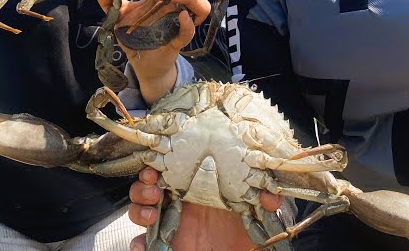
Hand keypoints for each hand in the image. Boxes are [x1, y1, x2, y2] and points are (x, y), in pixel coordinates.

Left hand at [102, 0, 210, 104]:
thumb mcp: (120, 18)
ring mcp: (179, 25)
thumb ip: (110, 5)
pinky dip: (188, 24)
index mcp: (163, 0)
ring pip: (201, 8)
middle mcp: (175, 9)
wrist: (140, 64)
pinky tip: (182, 16)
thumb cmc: (134, 39)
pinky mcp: (178, 41)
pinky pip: (189, 32)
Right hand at [128, 167, 282, 250]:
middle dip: (143, 186)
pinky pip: (143, 243)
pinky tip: (142, 245)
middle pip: (147, 187)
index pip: (169, 169)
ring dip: (139, 209)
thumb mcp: (258, 212)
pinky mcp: (166, 245)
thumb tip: (269, 197)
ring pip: (140, 211)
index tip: (157, 167)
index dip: (158, 165)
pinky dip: (138, 243)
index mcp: (196, 186)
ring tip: (151, 214)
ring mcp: (170, 225)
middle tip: (154, 190)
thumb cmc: (246, 232)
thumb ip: (265, 200)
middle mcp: (178, 203)